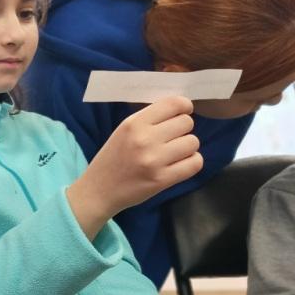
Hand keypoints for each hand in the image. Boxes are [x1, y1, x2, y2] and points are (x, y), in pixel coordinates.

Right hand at [67, 96, 201, 237]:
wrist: (99, 190)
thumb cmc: (113, 158)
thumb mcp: (123, 131)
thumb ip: (149, 119)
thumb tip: (181, 110)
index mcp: (134, 123)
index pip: (174, 104)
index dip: (184, 106)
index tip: (182, 114)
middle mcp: (145, 139)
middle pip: (186, 123)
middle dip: (183, 130)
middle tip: (171, 139)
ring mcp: (154, 160)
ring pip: (193, 143)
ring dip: (187, 148)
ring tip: (173, 154)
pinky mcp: (162, 179)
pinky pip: (195, 163)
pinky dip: (191, 162)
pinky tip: (179, 164)